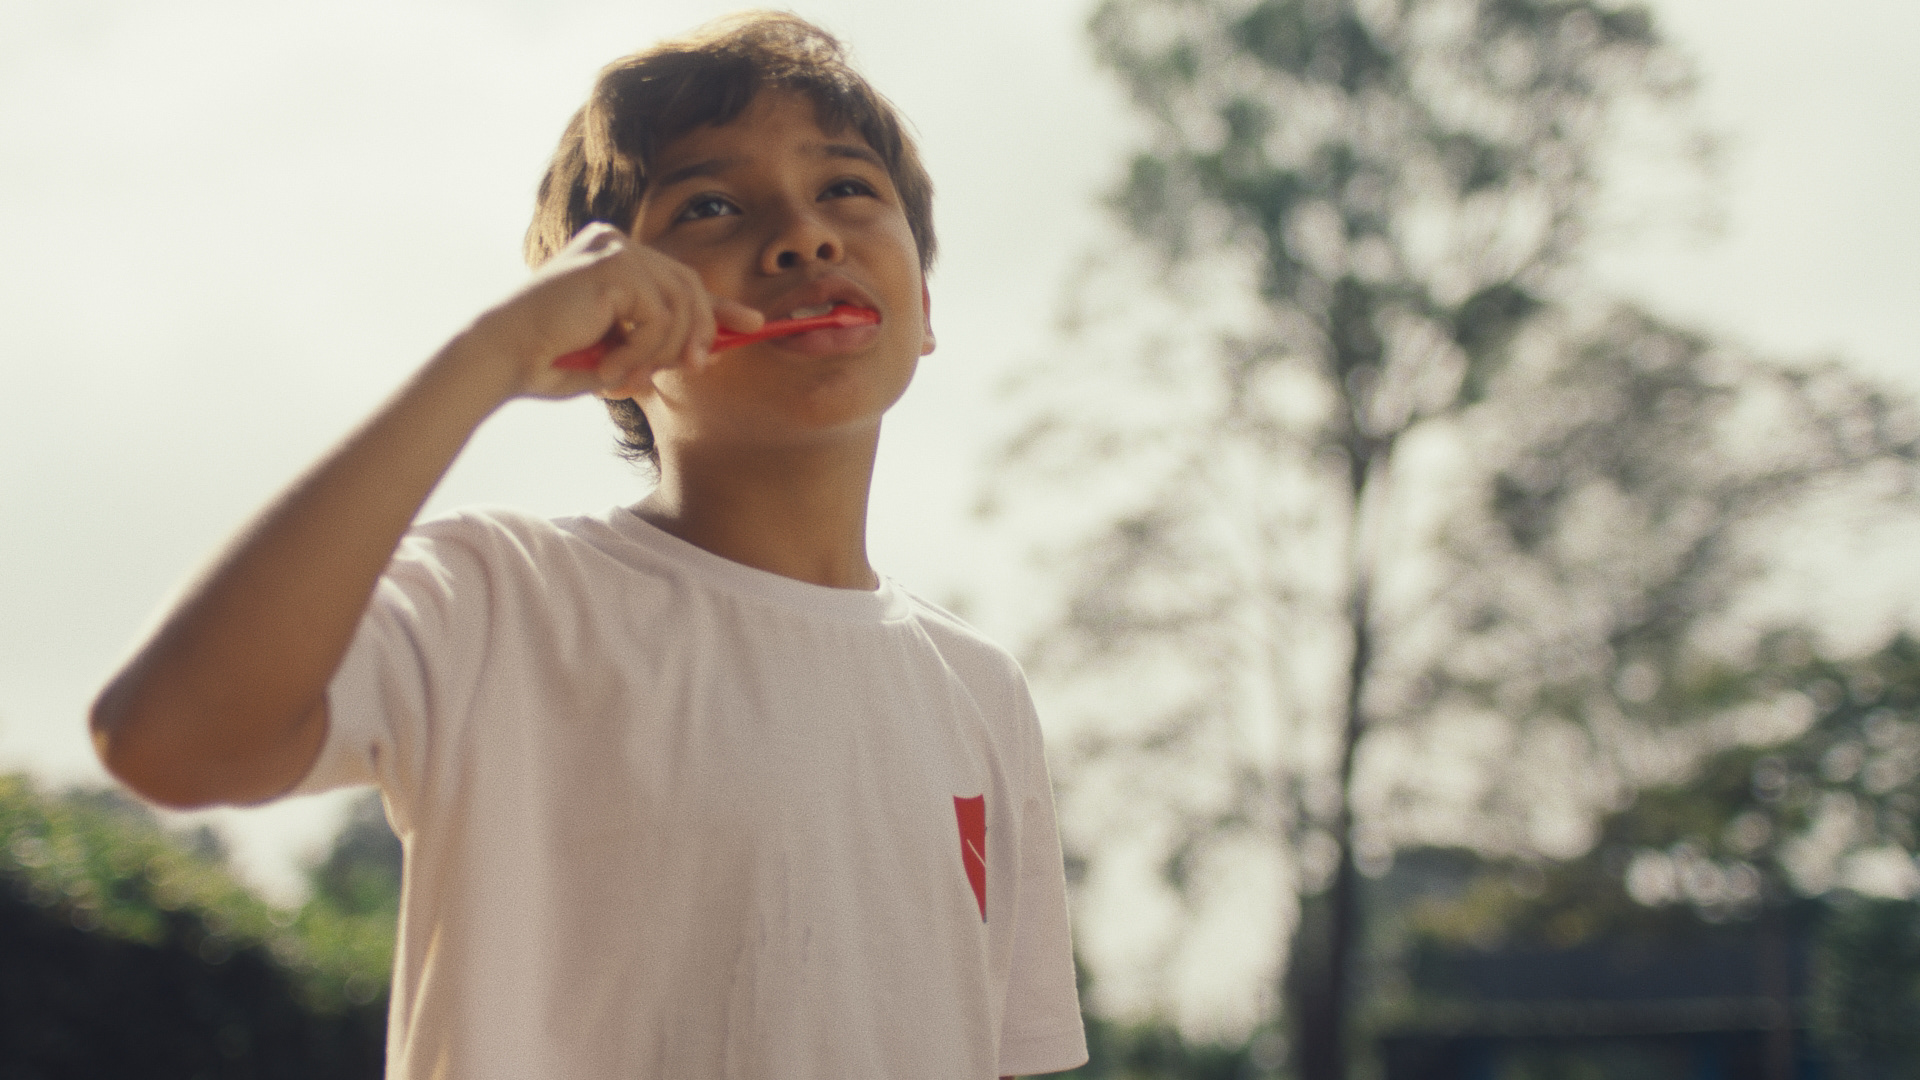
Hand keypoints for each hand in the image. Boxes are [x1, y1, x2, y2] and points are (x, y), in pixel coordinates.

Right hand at [459, 223, 763, 400]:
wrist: (501, 358)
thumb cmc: (550, 360)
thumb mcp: (619, 352)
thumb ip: (657, 344)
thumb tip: (710, 352)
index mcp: (615, 258)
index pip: (680, 278)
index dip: (720, 305)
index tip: (753, 325)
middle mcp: (617, 243)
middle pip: (689, 287)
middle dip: (699, 334)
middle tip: (691, 370)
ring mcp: (615, 249)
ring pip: (678, 307)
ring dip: (659, 354)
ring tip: (626, 379)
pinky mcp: (613, 265)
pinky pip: (657, 317)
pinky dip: (641, 353)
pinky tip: (609, 369)